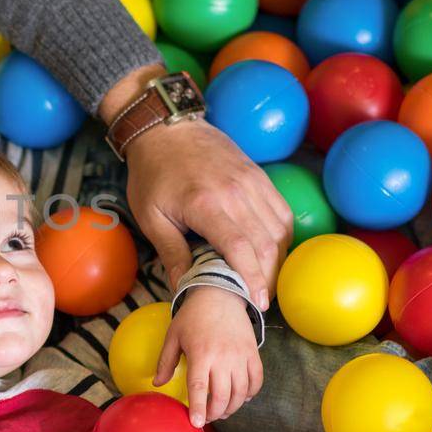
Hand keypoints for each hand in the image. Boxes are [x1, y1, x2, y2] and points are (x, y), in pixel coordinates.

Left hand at [122, 117, 292, 310]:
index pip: (240, 247)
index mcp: (205, 203)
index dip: (253, 278)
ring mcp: (252, 182)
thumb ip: (171, 253)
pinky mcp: (260, 177)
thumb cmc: (153, 173)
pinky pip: (282, 212)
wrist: (167, 128)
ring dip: (278, 260)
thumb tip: (183, 290)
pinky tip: (271, 253)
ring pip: (279, 230)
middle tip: (260, 300)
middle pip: (266, 243)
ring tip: (266, 281)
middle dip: (268, 277)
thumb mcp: (150, 216)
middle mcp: (236, 192)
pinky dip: (282, 237)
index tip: (257, 303)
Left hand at [157, 285, 262, 428]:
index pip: (200, 388)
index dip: (198, 408)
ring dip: (232, 407)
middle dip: (214, 412)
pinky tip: (240, 398)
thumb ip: (166, 361)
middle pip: (222, 396)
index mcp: (200, 354)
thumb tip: (158, 384)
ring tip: (221, 410)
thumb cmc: (192, 317)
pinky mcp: (253, 353)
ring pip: (241, 392)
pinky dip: (250, 394)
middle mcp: (223, 357)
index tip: (196, 423)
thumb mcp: (173, 336)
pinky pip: (256, 381)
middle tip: (206, 417)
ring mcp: (241, 356)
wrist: (220, 294)